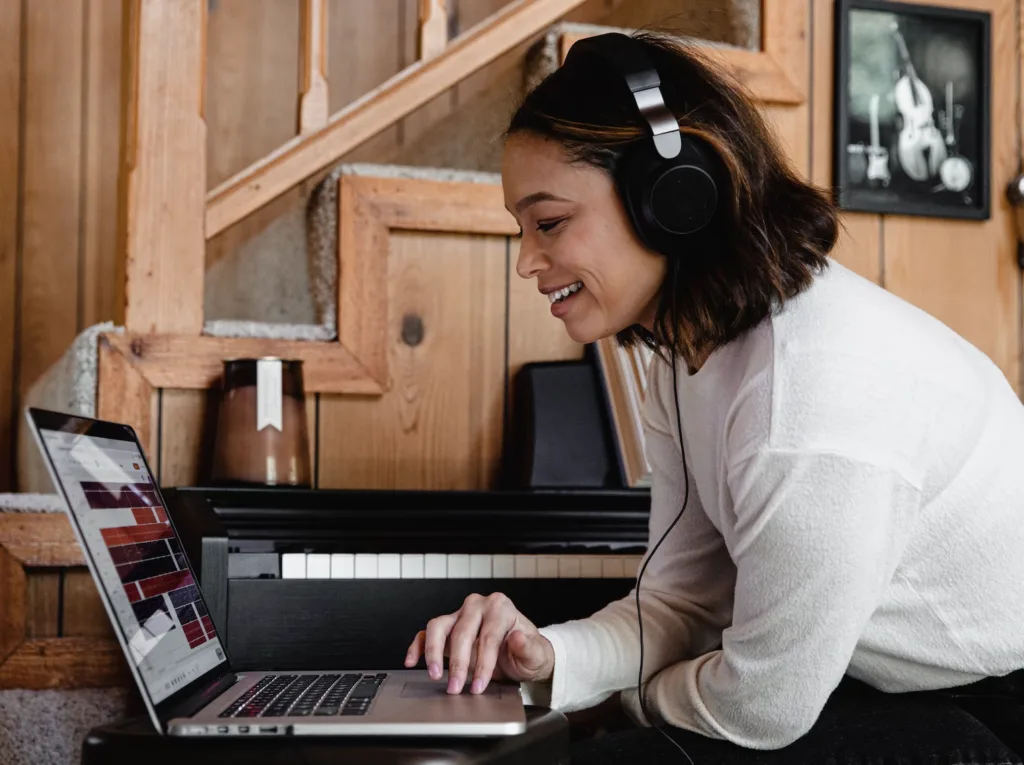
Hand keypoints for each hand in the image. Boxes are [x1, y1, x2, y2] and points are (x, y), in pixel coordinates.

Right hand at [405, 592, 554, 694]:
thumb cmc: (527, 652)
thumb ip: (528, 647)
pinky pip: (427, 633)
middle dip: (458, 663)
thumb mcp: (536, 654)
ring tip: (434, 674)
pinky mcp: (447, 626)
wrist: (521, 654)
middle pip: (462, 632)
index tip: (479, 684)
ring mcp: (460, 614)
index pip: (488, 636)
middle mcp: (478, 606)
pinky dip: (418, 646)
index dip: (483, 663)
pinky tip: (412, 660)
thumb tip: (517, 638)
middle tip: (456, 687)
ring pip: (439, 626)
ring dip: (434, 652)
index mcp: (501, 608)